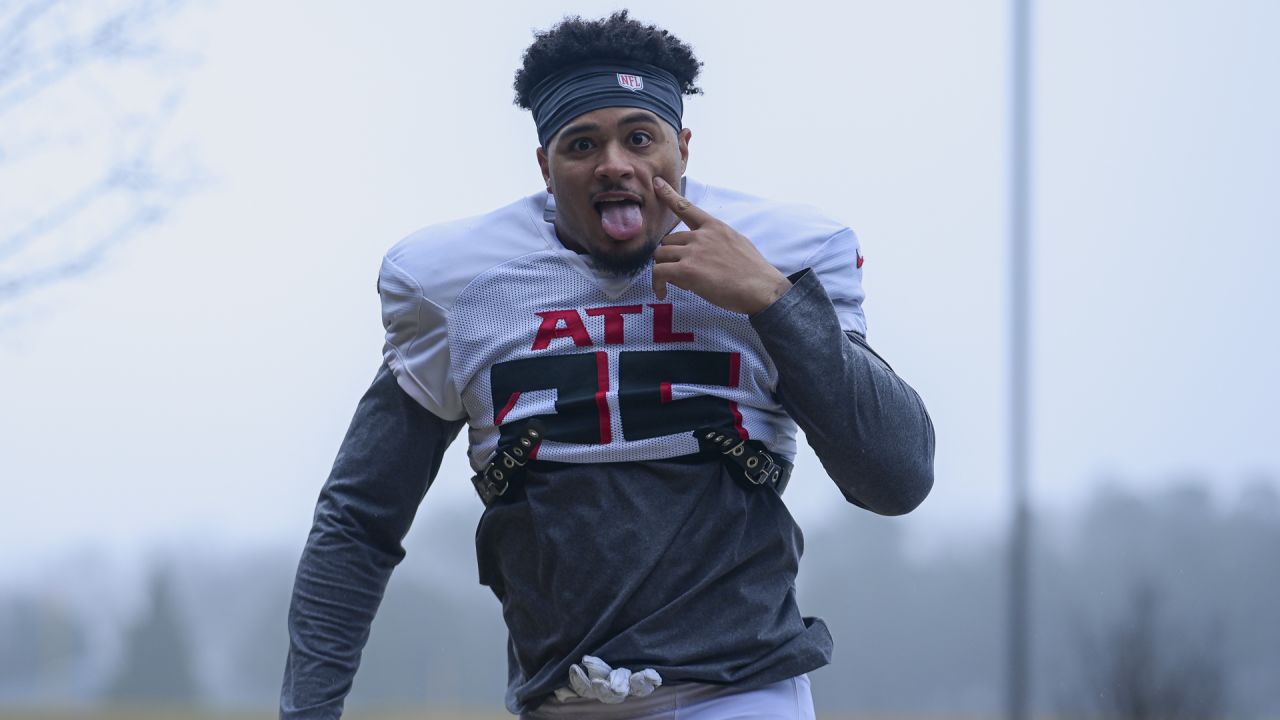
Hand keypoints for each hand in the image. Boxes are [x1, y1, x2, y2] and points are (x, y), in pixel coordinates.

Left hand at [652, 176, 791, 314]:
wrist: (761, 287)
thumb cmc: (753, 271)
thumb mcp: (738, 242)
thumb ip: (718, 241)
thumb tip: (707, 250)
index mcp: (714, 227)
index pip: (686, 207)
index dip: (669, 195)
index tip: (657, 184)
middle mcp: (701, 235)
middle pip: (668, 241)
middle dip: (669, 256)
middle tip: (680, 273)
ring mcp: (693, 251)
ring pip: (660, 255)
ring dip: (663, 269)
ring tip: (677, 283)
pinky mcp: (687, 270)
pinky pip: (659, 272)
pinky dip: (657, 283)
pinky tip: (662, 292)